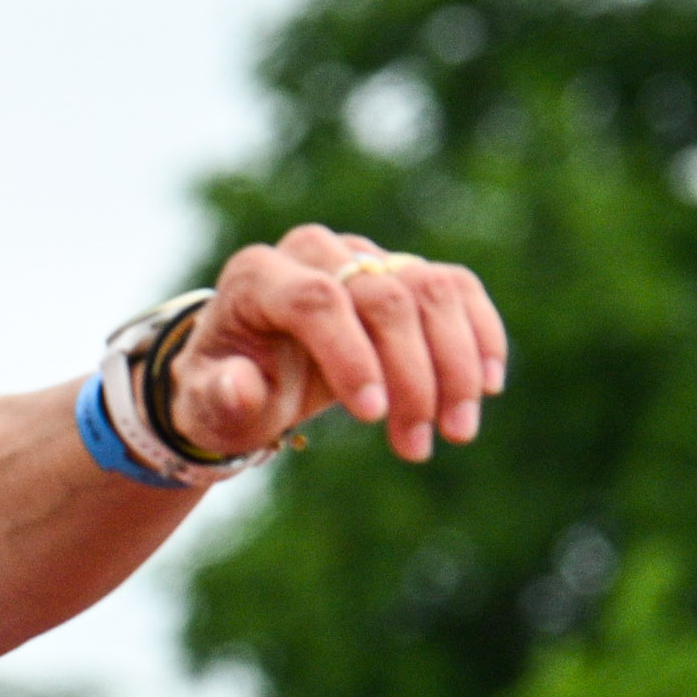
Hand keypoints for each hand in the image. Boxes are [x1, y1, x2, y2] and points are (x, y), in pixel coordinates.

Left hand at [167, 231, 508, 466]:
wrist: (250, 370)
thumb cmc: (226, 391)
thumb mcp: (208, 405)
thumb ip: (220, 397)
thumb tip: (242, 386)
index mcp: (258, 277)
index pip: (316, 299)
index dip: (350, 355)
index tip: (373, 416)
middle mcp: (314, 251)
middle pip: (383, 297)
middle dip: (412, 375)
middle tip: (422, 444)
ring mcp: (362, 255)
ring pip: (430, 289)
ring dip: (456, 364)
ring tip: (456, 431)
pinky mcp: (401, 270)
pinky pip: (456, 289)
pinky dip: (479, 335)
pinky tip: (487, 386)